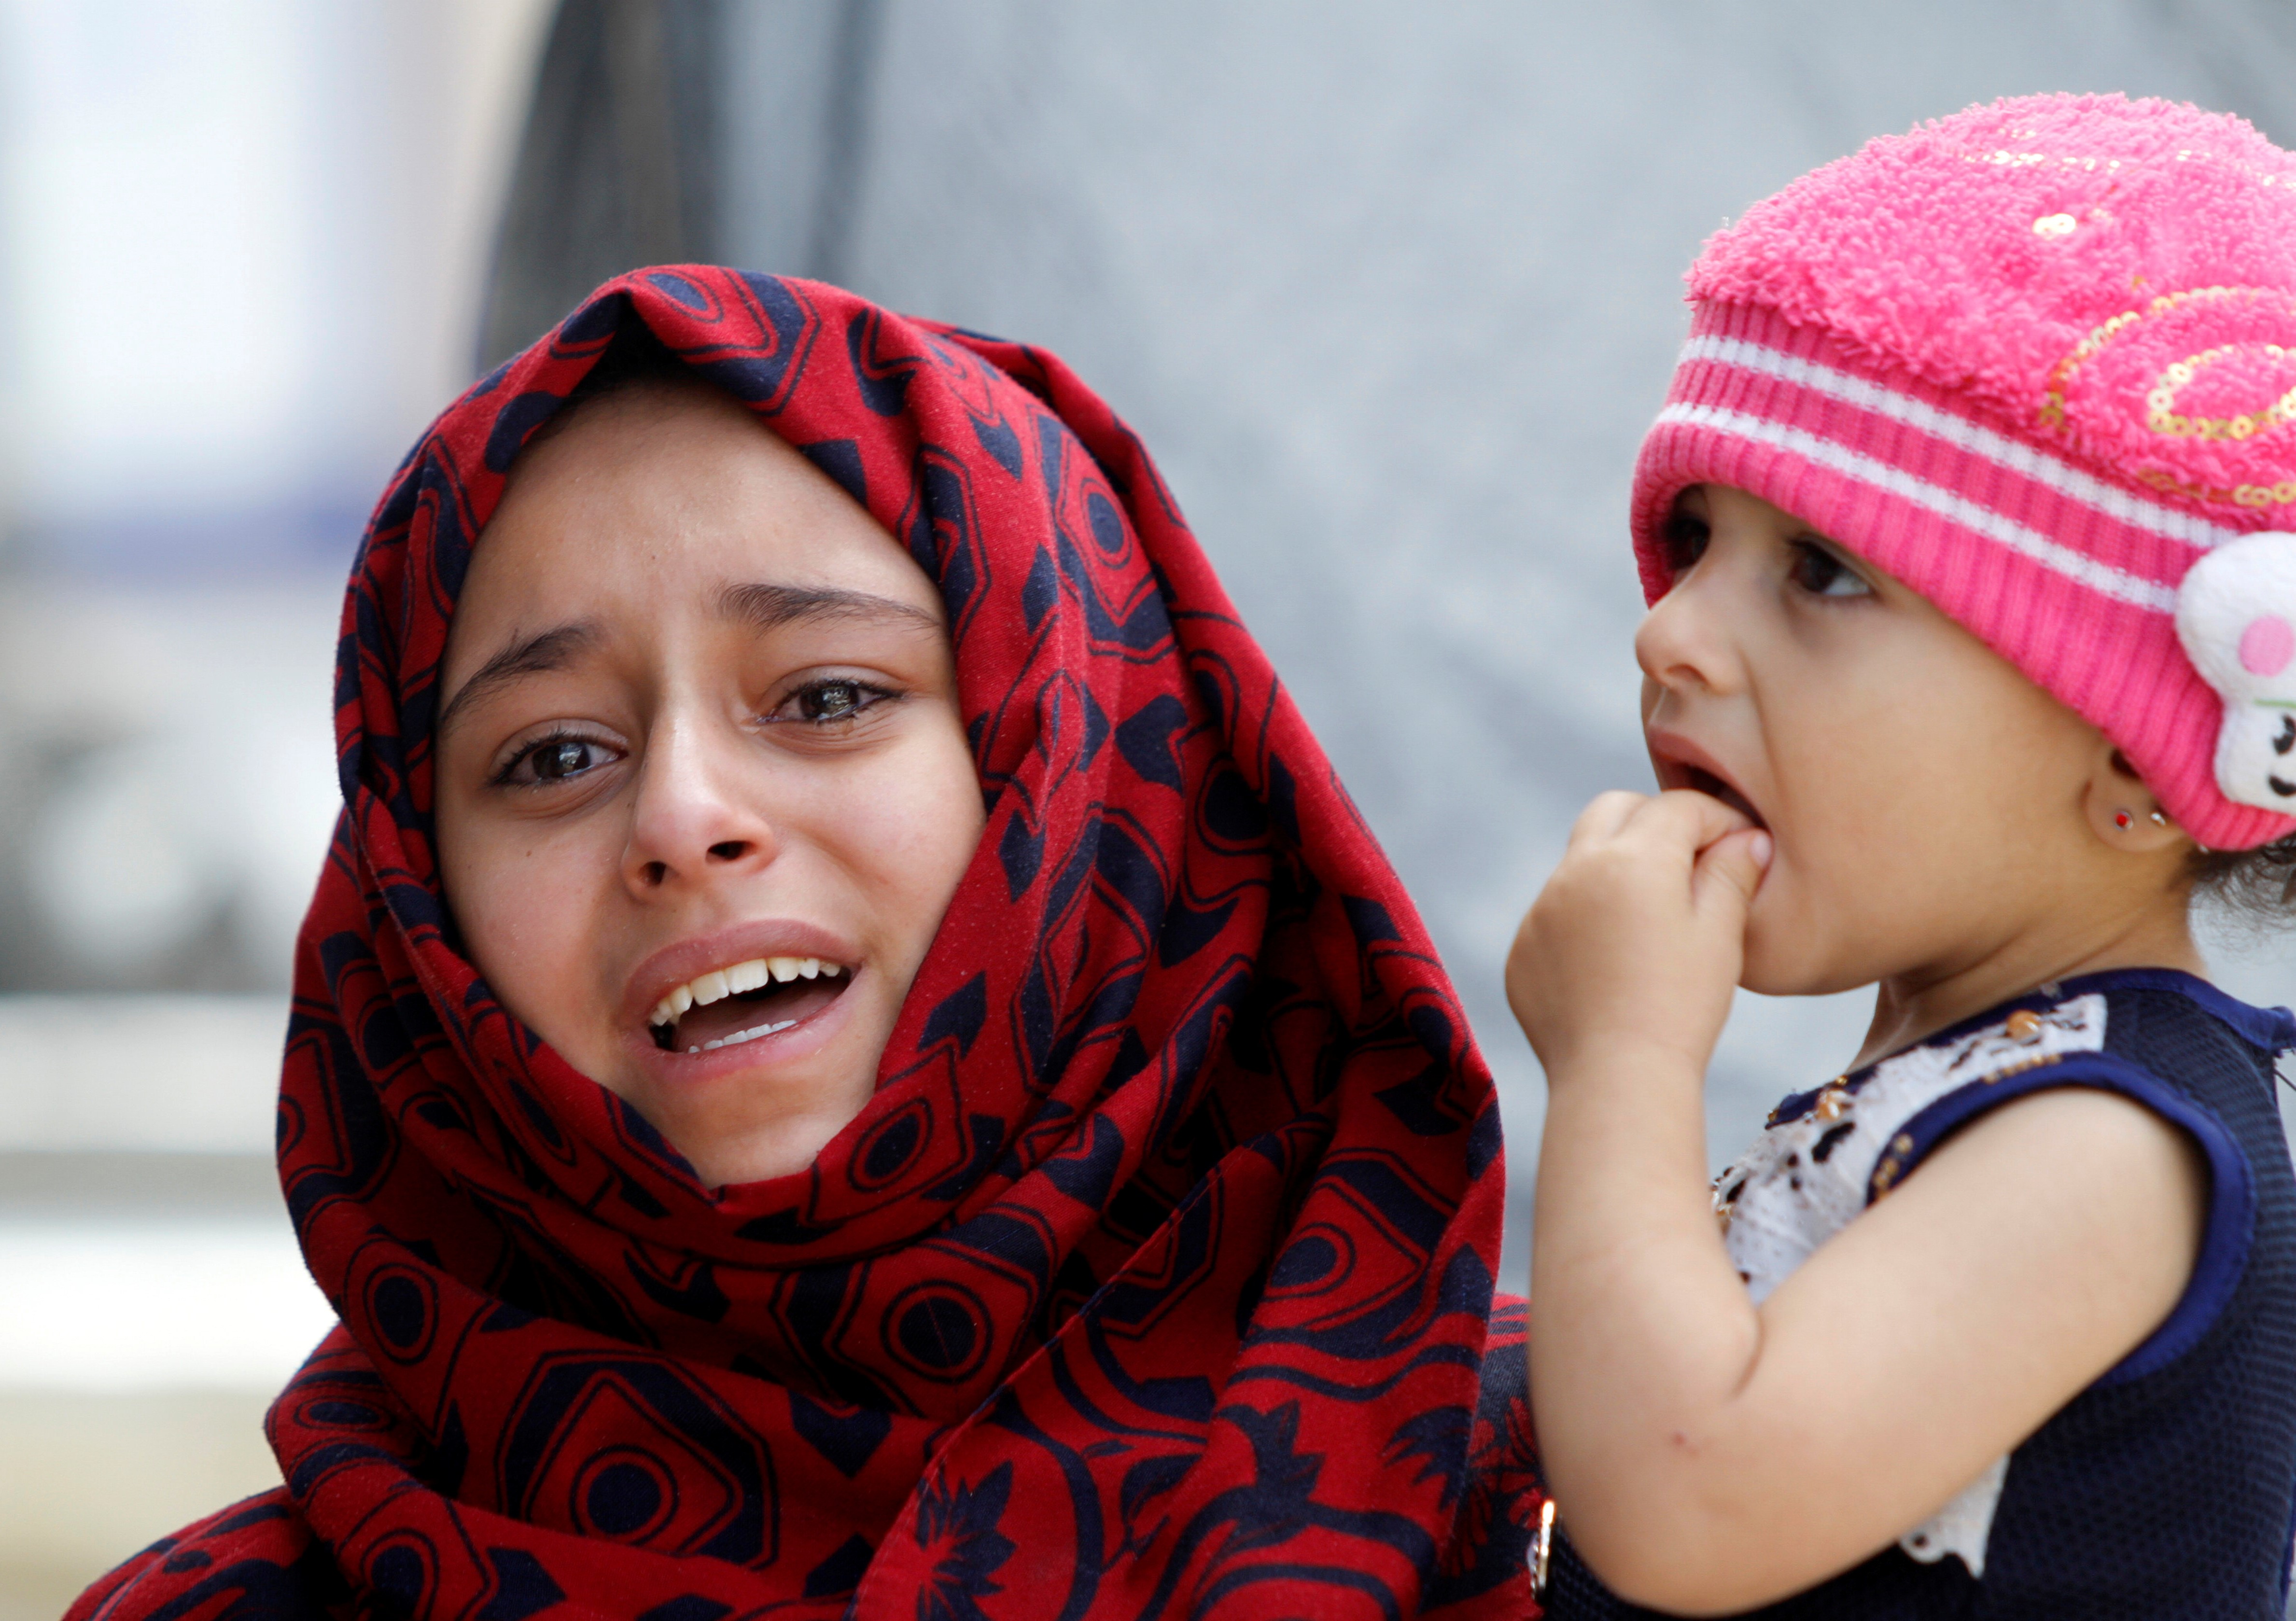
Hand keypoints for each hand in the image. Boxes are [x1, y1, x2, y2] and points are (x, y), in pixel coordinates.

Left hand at [1506, 789, 1771, 1083]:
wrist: (1617, 1079)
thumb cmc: (1681, 1007)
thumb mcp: (1720, 934)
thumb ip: (1731, 874)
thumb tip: (1747, 838)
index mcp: (1632, 859)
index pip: (1678, 807)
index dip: (1718, 819)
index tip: (1740, 845)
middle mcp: (1575, 871)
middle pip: (1615, 810)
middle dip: (1655, 821)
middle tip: (1692, 859)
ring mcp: (1541, 910)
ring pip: (1581, 860)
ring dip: (1616, 868)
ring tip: (1655, 915)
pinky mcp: (1523, 948)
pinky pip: (1556, 912)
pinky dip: (1585, 916)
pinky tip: (1616, 959)